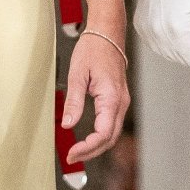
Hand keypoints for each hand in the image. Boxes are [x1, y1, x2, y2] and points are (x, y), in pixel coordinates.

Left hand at [62, 31, 129, 165]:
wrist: (107, 33)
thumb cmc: (93, 48)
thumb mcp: (77, 73)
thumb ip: (73, 101)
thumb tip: (68, 124)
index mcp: (111, 97)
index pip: (102, 134)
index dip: (87, 148)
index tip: (71, 152)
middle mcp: (121, 102)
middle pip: (110, 138)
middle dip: (91, 152)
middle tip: (71, 156)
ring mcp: (122, 101)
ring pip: (113, 133)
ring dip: (97, 146)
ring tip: (77, 151)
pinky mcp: (118, 99)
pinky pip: (112, 124)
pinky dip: (101, 136)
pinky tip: (88, 139)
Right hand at [134, 0, 189, 68]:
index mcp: (179, 32)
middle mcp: (158, 35)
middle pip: (184, 59)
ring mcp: (146, 31)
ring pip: (170, 53)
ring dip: (179, 39)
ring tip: (181, 12)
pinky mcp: (140, 26)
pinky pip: (158, 44)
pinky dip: (166, 34)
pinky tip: (170, 14)